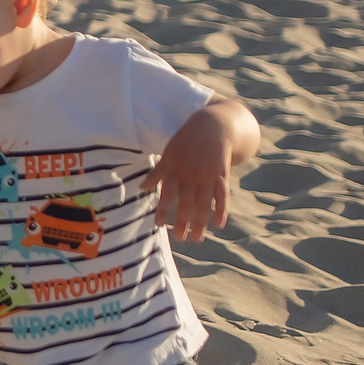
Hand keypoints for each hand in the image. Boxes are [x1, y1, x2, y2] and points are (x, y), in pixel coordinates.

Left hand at [144, 111, 238, 242]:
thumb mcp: (169, 152)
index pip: (168, 192)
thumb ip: (157, 172)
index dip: (164, 208)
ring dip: (201, 221)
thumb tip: (141, 187)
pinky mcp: (222, 175)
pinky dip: (222, 210)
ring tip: (197, 238)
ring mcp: (208, 176)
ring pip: (204, 202)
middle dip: (183, 221)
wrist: (214, 125)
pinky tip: (219, 224)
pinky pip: (223, 196)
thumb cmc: (187, 139)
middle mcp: (191, 174)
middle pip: (187, 201)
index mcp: (176, 169)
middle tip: (180, 239)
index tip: (159, 225)